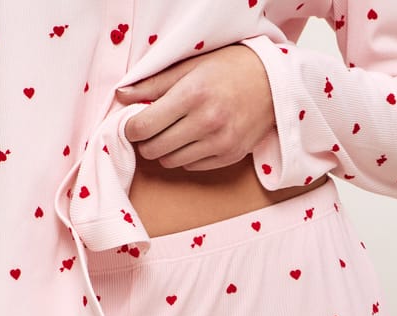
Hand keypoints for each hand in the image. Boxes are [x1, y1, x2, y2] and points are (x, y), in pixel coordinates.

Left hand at [118, 44, 275, 170]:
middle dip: (145, 142)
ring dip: (164, 151)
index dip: (131, 128)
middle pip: (153, 148)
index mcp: (193, 95)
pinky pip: (190, 166)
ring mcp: (219, 143)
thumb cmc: (230, 69)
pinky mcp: (228, 157)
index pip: (144, 126)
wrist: (274, 83)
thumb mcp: (191, 66)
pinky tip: (192, 140)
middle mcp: (206, 122)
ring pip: (170, 161)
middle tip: (149, 130)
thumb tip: (122, 96)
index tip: (132, 124)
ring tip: (171, 134)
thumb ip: (154, 83)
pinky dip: (185, 156)